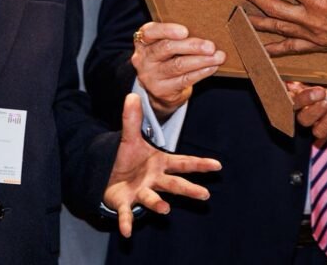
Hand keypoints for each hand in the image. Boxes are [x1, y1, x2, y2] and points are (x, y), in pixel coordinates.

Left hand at [103, 94, 221, 236]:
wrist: (109, 175)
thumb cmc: (128, 159)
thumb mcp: (130, 137)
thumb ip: (132, 119)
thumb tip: (132, 95)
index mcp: (160, 163)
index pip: (183, 163)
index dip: (200, 164)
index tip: (217, 165)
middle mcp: (155, 180)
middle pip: (174, 184)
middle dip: (189, 189)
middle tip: (205, 195)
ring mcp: (141, 193)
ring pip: (152, 199)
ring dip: (158, 205)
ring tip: (165, 209)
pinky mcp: (125, 203)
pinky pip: (127, 213)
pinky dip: (127, 222)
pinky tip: (127, 231)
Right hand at [131, 23, 224, 120]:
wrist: (160, 89)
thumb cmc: (167, 58)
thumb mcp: (164, 44)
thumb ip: (177, 36)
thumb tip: (206, 29)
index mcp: (142, 41)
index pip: (150, 32)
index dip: (167, 30)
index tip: (185, 31)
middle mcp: (143, 58)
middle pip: (166, 48)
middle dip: (191, 46)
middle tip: (210, 46)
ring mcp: (150, 76)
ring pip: (178, 65)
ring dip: (201, 60)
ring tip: (218, 57)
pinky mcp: (161, 90)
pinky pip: (184, 79)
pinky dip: (201, 72)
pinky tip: (212, 67)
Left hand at [233, 0, 326, 61]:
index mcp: (320, 0)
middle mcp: (312, 20)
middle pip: (273, 7)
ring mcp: (314, 36)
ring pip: (277, 29)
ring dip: (256, 19)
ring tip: (239, 12)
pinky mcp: (319, 46)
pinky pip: (290, 49)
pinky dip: (273, 49)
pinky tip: (260, 48)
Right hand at [287, 57, 326, 144]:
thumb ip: (312, 61)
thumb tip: (298, 54)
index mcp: (298, 85)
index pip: (282, 90)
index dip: (282, 89)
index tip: (292, 83)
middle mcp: (303, 102)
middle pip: (291, 107)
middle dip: (304, 99)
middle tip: (321, 90)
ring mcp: (315, 115)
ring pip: (304, 120)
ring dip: (318, 109)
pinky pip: (320, 131)